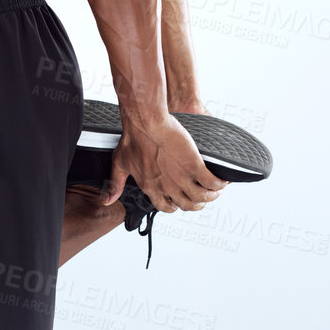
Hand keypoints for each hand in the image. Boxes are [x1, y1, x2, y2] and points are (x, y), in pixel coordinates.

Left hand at [101, 113, 227, 213]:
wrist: (145, 122)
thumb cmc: (132, 138)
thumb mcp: (120, 164)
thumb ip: (115, 184)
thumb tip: (105, 201)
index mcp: (150, 187)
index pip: (165, 207)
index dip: (176, 206)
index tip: (181, 200)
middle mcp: (166, 187)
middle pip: (187, 206)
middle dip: (197, 204)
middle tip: (204, 197)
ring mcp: (181, 177)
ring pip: (202, 197)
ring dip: (212, 196)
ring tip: (217, 189)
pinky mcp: (193, 165)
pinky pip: (211, 182)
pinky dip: (220, 184)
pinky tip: (223, 180)